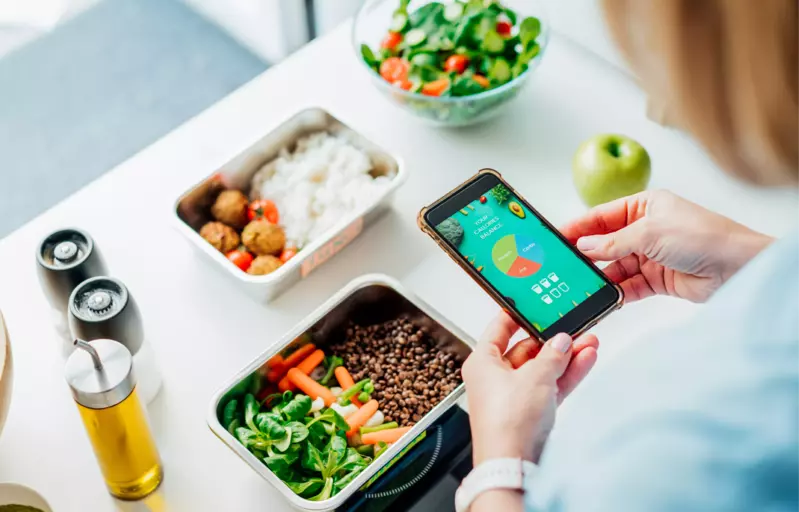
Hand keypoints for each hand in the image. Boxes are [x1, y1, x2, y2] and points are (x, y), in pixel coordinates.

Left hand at [462, 312, 598, 464]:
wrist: (513, 464)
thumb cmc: (506, 423)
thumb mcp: (534, 377)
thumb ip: (551, 355)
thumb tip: (561, 341)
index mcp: (482, 363)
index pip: (498, 329)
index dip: (516, 315)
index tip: (532, 304)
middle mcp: (494, 378)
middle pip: (526, 350)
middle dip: (553, 340)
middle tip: (572, 327)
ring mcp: (514, 396)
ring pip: (543, 369)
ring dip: (566, 356)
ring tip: (588, 340)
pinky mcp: (530, 413)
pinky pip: (551, 386)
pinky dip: (567, 374)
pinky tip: (586, 359)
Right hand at [560, 190, 772, 302]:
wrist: (737, 267)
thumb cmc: (702, 236)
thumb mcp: (649, 232)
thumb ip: (613, 242)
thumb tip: (584, 246)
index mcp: (644, 206)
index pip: (601, 216)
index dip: (578, 227)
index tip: (556, 238)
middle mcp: (645, 229)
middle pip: (605, 243)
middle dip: (586, 255)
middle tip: (563, 266)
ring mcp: (651, 255)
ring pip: (615, 267)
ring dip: (601, 277)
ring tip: (581, 286)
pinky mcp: (658, 279)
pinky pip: (629, 286)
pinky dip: (617, 293)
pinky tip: (604, 298)